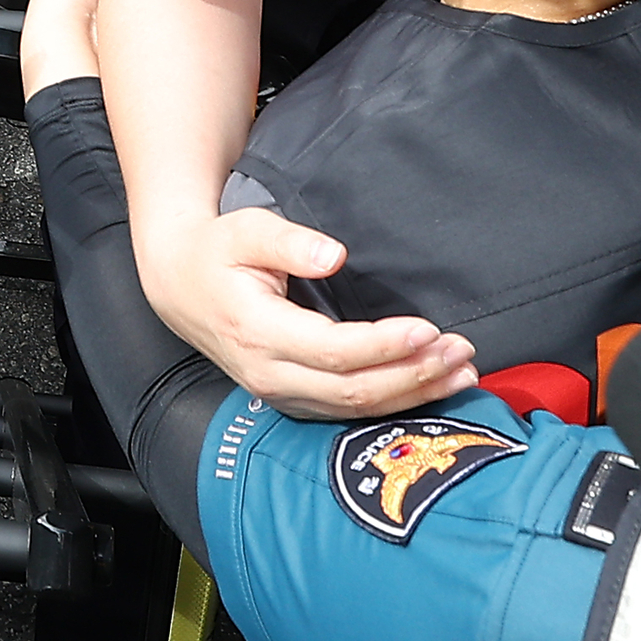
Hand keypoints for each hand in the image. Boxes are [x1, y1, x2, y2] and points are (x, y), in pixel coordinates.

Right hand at [141, 205, 478, 420]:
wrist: (179, 286)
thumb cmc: (217, 252)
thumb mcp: (246, 230)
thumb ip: (289, 242)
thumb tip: (332, 256)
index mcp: (257, 330)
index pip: (332, 350)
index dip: (383, 344)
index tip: (427, 328)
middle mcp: (269, 373)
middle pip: (352, 388)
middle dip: (412, 373)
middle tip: (459, 349)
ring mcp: (280, 393)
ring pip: (355, 408)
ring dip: (413, 392)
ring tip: (460, 370)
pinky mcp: (293, 400)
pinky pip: (349, 411)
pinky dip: (395, 402)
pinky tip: (431, 386)